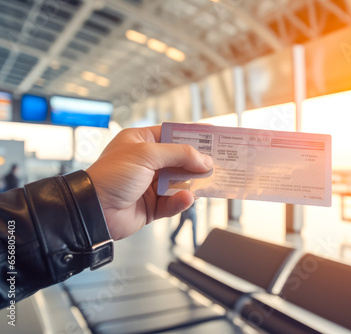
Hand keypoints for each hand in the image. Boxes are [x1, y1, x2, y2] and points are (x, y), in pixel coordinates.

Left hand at [86, 126, 212, 239]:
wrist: (93, 211)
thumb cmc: (112, 175)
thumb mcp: (147, 155)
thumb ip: (179, 155)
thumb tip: (205, 160)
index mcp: (141, 142)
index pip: (172, 135)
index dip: (193, 138)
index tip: (213, 140)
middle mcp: (146, 162)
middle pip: (179, 160)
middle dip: (196, 163)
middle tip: (217, 164)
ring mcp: (149, 184)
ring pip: (179, 182)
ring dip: (191, 184)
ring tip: (205, 183)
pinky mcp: (151, 205)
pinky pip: (172, 202)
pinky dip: (180, 201)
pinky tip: (186, 199)